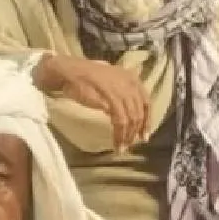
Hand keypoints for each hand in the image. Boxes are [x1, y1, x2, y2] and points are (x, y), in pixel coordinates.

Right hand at [34, 54, 148, 147]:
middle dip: (135, 132)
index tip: (144, 136)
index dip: (147, 121)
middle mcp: (130, 85)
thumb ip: (124, 94)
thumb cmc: (89, 78)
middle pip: (139, 113)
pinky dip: (119, 133)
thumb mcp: (113, 81)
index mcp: (132, 79)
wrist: (71, 72)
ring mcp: (121, 92)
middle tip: (129, 144)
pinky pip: (120, 121)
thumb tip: (131, 115)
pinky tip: (116, 141)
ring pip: (130, 119)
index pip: (147, 103)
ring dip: (127, 136)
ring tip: (121, 147)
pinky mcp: (110, 100)